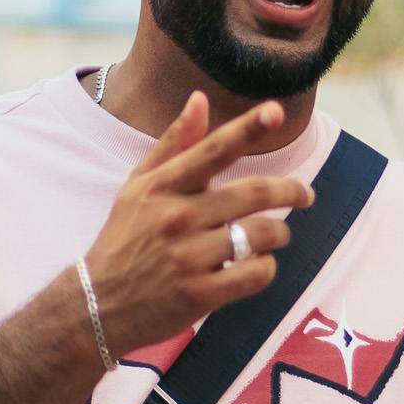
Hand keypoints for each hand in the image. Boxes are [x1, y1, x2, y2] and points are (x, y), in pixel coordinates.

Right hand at [82, 92, 314, 357]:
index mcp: (163, 186)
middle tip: (305, 195)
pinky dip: (266, 268)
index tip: (275, 110)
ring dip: (279, 234)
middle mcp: (178, 217)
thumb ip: (173, 144)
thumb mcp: (138, 187)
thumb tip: (200, 99)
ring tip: (276, 236)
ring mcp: (189, 257)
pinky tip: (258, 265)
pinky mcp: (200, 294)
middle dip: (290, 191)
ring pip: (261, 235)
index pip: (213, 150)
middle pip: (252, 193)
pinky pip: (255, 274)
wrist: (97, 304)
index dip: (247, 128)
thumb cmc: (123, 240)